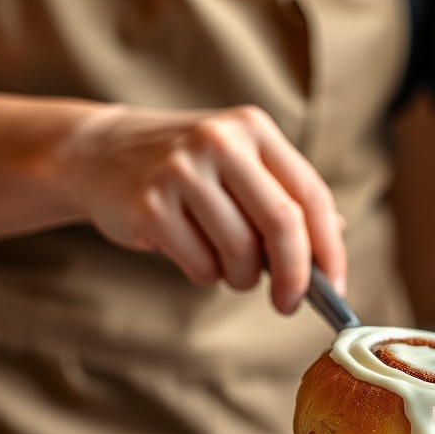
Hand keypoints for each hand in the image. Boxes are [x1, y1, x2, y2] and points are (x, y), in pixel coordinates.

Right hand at [61, 103, 344, 312]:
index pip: (311, 194)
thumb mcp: (239, 163)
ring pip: (240, 250)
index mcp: (253, 130)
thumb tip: (336, 237)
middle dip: (294, 276)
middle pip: (283, 223)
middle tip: (290, 303)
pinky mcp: (149, 203)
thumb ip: (285, 195)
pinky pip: (200, 263)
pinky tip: (194, 257)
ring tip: (227, 268)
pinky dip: (206, 274)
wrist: (98, 153)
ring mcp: (181, 170)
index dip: (329, 247)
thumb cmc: (185, 169)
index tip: (334, 286)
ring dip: (240, 277)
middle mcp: (220, 142)